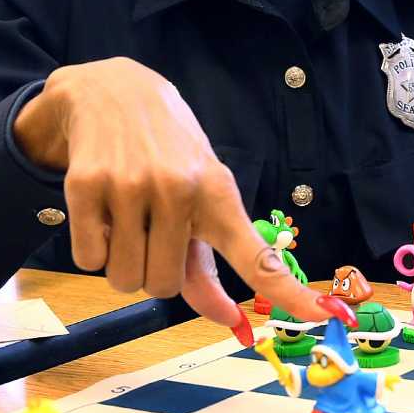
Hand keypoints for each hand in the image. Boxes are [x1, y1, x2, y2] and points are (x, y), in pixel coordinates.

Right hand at [12, 57, 324, 326]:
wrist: (112, 91)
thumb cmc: (167, 154)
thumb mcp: (197, 195)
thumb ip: (208, 267)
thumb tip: (229, 321)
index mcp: (218, 194)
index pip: (257, 257)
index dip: (290, 293)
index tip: (327, 315)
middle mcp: (180, 189)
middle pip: (163, 286)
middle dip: (152, 270)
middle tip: (150, 229)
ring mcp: (132, 185)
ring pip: (124, 280)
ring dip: (121, 263)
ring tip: (125, 217)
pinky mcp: (86, 184)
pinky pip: (88, 259)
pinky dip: (91, 248)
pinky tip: (100, 208)